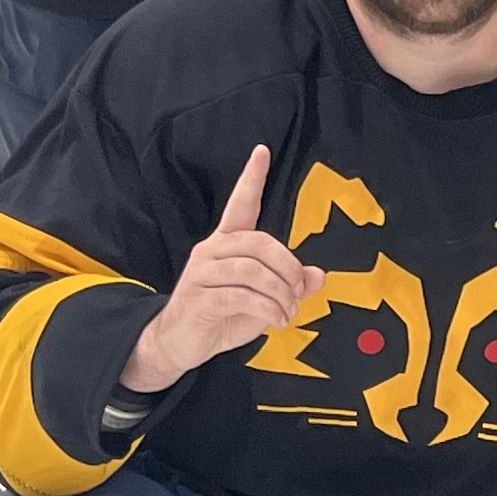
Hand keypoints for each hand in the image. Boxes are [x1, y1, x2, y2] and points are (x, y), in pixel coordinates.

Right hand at [120, 144, 325, 394]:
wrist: (178, 344)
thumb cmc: (220, 317)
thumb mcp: (263, 300)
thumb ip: (289, 286)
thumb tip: (319, 275)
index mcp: (226, 244)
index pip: (240, 205)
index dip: (251, 179)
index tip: (262, 152)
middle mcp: (211, 251)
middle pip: (260, 243)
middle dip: (288, 268)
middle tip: (297, 293)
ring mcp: (202, 274)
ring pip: (252, 270)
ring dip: (280, 293)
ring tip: (287, 311)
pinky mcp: (199, 298)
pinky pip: (242, 296)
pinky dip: (267, 309)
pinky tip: (275, 320)